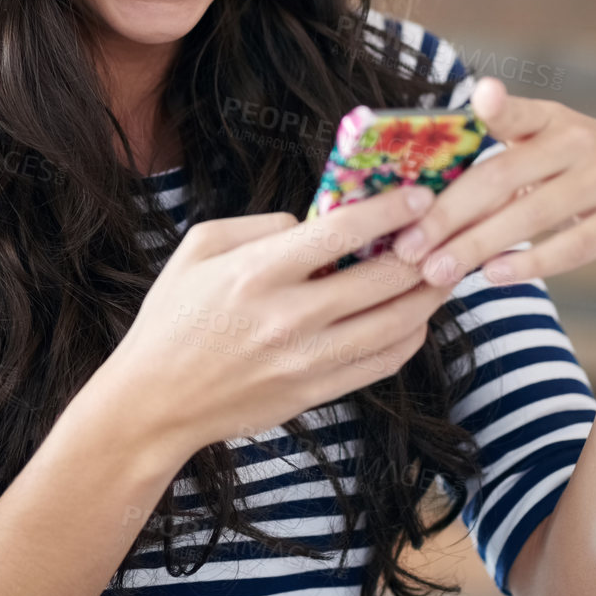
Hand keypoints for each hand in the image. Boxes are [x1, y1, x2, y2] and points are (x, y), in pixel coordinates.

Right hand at [113, 185, 456, 451]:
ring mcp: (307, 360)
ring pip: (395, 322)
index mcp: (256, 272)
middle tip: (438, 233)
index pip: (341, 232)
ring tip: (439, 273)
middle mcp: (289, 316)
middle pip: (383, 277)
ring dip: (427, 294)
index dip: (389, 209)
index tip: (418, 195)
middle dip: (421, 249)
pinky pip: (383, 362)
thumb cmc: (172, 318)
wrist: (155, 400)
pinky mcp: (316, 393)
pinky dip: (409, 336)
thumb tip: (311, 222)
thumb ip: (258, 226)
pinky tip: (412, 318)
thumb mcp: (197, 249)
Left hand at [387, 76, 595, 285]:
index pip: (517, 111)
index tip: (479, 98)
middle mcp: (580, 141)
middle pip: (502, 175)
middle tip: (406, 247)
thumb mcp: (549, 150)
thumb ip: (496, 160)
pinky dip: (532, 262)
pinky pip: (575, 244)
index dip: (498, 105)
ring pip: (532, 214)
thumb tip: (420, 196)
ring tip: (436, 271)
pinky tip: (494, 275)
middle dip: (448, 215)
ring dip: (477, 246)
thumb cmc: (584, 175)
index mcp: (550, 119)